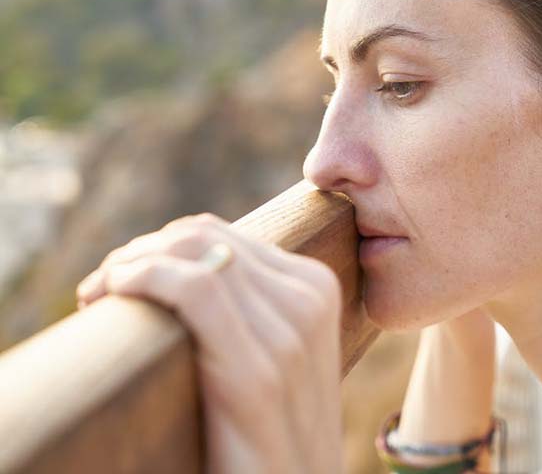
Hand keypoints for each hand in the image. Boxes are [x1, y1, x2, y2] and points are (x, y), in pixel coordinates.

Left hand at [75, 213, 343, 473]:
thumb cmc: (271, 434)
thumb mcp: (276, 356)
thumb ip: (251, 309)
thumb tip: (179, 269)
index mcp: (316, 289)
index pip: (221, 236)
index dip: (161, 248)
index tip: (121, 280)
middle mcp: (309, 298)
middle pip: (202, 236)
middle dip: (139, 252)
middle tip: (101, 291)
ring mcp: (290, 332)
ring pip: (193, 250)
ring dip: (129, 264)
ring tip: (97, 298)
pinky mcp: (256, 372)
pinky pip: (192, 287)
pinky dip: (140, 278)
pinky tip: (109, 297)